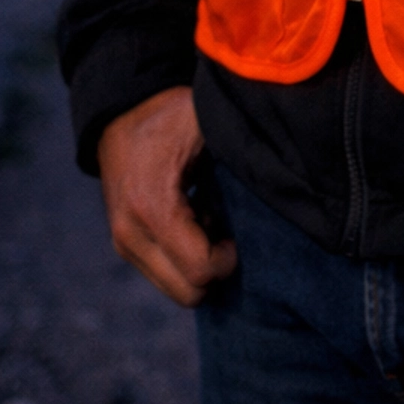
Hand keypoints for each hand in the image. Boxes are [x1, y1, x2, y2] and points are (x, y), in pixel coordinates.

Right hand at [97, 86, 237, 307]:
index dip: (227, 259)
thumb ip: (240, 154)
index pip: (200, 270)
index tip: (234, 233)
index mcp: (152, 206)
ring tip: (207, 222)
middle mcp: (131, 233)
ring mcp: (123, 243)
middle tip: (224, 231)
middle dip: (214, 270)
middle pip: (187, 293)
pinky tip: (192, 222)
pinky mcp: (124, 245)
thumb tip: (282, 180)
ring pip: (176, 290)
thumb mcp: (207, 125)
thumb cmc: (171, 114)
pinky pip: (164, 276)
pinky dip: (184, 259)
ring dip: (198, 265)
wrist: (120, 109)